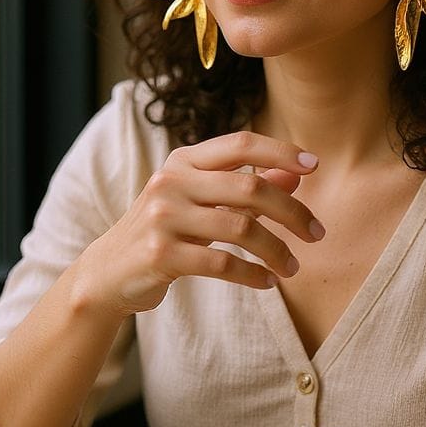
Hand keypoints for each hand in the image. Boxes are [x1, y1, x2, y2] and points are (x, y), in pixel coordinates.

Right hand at [75, 131, 324, 316]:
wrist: (107, 273)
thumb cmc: (165, 231)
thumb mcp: (202, 203)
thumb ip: (245, 187)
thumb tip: (295, 176)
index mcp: (184, 161)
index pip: (240, 144)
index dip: (281, 152)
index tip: (315, 166)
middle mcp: (171, 181)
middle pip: (249, 187)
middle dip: (292, 211)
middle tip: (317, 234)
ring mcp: (163, 216)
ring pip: (241, 228)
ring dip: (277, 250)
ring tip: (294, 267)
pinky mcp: (160, 253)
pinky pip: (222, 263)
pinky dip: (252, 274)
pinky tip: (267, 282)